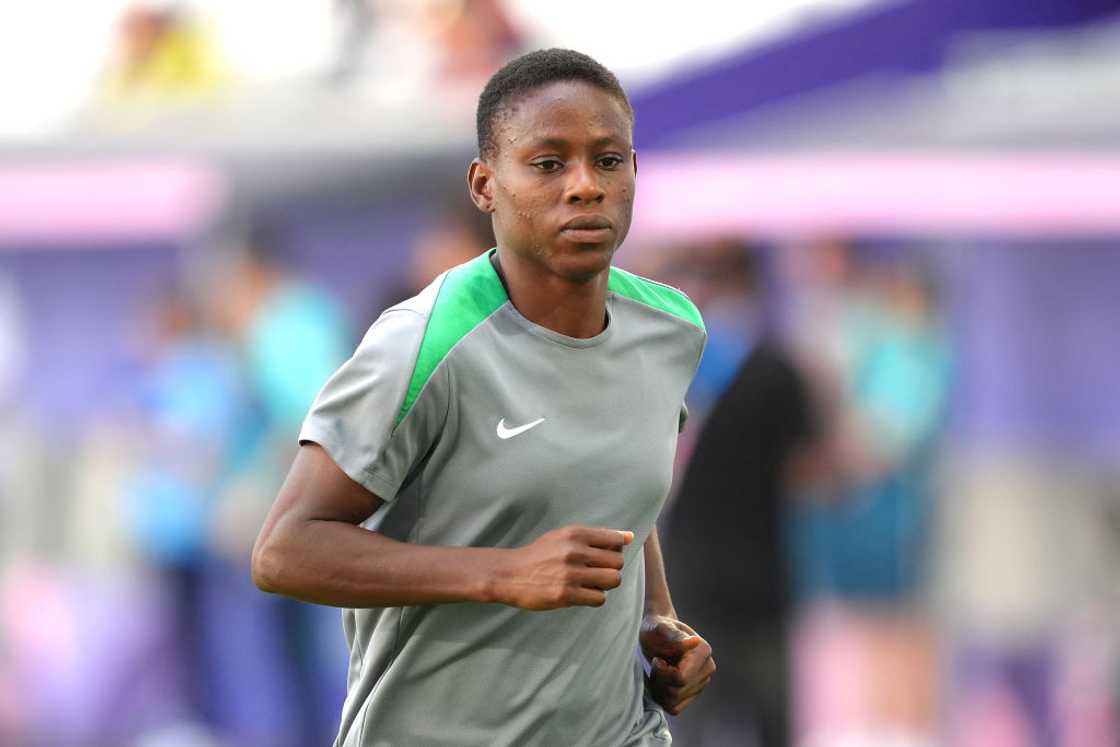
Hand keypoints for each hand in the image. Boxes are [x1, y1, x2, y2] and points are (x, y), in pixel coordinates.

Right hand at [496, 526, 632, 609]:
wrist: (509, 574)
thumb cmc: (540, 554)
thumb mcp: (564, 536)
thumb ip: (597, 536)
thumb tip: (629, 536)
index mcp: (575, 534)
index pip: (616, 540)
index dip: (615, 550)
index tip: (603, 556)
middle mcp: (574, 551)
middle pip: (618, 562)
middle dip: (611, 569)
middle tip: (596, 572)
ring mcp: (570, 574)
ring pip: (613, 580)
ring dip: (606, 584)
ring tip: (591, 583)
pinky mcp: (566, 594)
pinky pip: (599, 598)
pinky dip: (595, 597)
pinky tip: (582, 593)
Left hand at [640, 615, 714, 714]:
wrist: (655, 636)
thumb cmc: (655, 630)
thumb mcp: (658, 628)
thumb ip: (674, 635)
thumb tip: (693, 642)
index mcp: (703, 651)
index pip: (681, 678)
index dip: (662, 672)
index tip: (657, 659)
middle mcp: (707, 668)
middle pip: (676, 691)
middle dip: (659, 680)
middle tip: (656, 664)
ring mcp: (702, 682)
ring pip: (674, 701)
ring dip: (659, 689)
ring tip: (657, 672)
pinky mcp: (693, 693)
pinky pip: (675, 708)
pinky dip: (662, 699)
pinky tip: (660, 683)